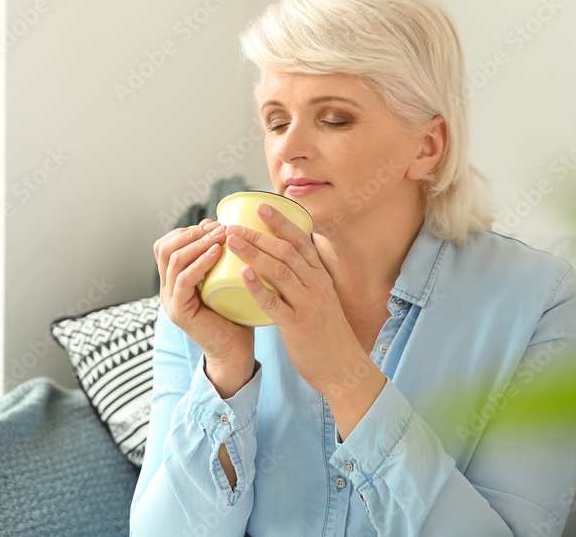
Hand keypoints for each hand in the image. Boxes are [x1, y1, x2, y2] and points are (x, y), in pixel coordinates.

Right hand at [154, 219, 254, 397]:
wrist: (236, 351)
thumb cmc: (235, 314)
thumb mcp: (224, 279)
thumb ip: (218, 257)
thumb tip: (217, 226)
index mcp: (174, 280)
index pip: (166, 244)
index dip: (187, 230)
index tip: (213, 224)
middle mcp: (167, 289)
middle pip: (164, 248)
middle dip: (191, 232)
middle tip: (218, 227)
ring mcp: (170, 300)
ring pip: (172, 260)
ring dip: (198, 243)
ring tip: (220, 235)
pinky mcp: (179, 312)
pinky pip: (183, 280)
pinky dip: (199, 262)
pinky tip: (216, 252)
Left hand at [223, 202, 384, 435]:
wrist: (344, 370)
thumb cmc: (326, 334)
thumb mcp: (321, 300)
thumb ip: (304, 281)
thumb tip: (281, 260)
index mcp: (320, 278)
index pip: (301, 242)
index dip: (281, 223)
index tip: (262, 206)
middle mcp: (316, 286)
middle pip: (286, 252)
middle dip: (259, 234)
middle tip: (234, 224)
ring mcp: (308, 305)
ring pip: (279, 271)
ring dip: (254, 252)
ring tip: (232, 241)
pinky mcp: (297, 326)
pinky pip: (275, 303)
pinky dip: (258, 287)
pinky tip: (243, 274)